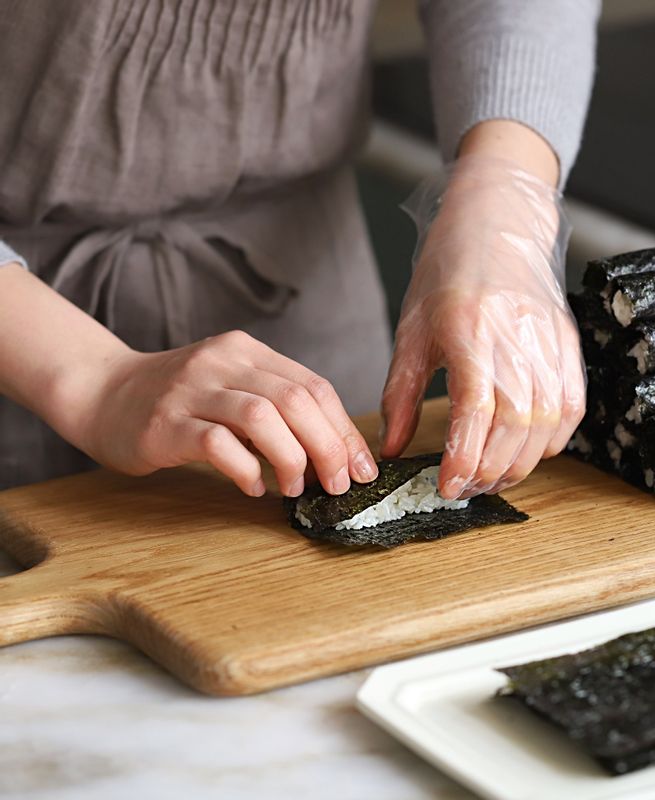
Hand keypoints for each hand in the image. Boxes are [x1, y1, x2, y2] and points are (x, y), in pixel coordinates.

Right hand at [76, 331, 377, 496]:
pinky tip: (254, 486)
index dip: (344, 429)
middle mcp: (223, 362)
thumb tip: (335, 452)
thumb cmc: (181, 401)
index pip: (314, 386)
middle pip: (296, 399)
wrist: (103, 393)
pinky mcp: (166, 423)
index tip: (362, 467)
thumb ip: (277, 409)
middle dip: (328, 446)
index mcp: (248, 352)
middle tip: (338, 483)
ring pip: (261, 416)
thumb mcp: (233, 388)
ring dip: (291, 458)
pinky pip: (217, 444)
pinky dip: (245, 468)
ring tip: (296, 487)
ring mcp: (192, 390)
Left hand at [380, 152, 584, 498]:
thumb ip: (400, 395)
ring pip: (545, 424)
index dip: (463, 457)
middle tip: (465, 489)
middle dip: (489, 471)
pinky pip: (570, 408)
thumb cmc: (448, 274)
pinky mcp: (569, 345)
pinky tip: (526, 452)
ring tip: (491, 477)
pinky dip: (551, 442)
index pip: (474, 410)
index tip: (448, 486)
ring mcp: (549, 343)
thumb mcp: (412, 331)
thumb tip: (391, 449)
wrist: (496, 224)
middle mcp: (515, 338)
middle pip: (514, 426)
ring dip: (519, 463)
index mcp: (469, 331)